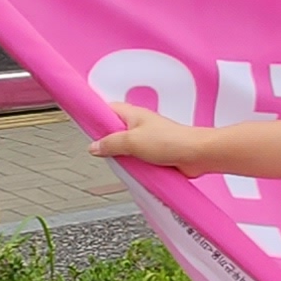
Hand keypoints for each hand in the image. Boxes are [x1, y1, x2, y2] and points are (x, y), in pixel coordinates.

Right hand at [88, 101, 214, 170]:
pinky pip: (138, 158)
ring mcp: (147, 139)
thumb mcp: (132, 142)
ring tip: (118, 163)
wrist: (196, 155)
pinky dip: (134, 164)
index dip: (95, 116)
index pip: (107, 109)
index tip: (83, 125)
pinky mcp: (155, 153)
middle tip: (100, 151)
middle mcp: (139, 125)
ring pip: (126, 147)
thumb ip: (111, 144)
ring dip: (122, 156)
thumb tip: (94, 147)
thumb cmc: (172, 141)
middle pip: (114, 131)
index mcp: (132, 114)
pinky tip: (132, 170)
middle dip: (107, 142)